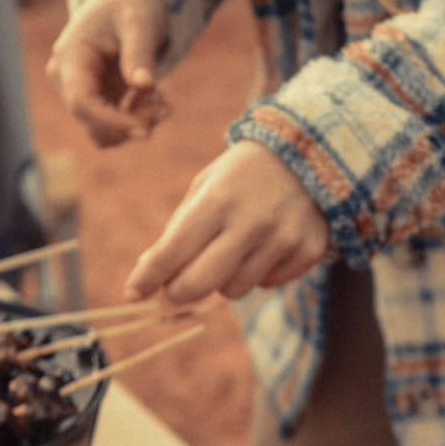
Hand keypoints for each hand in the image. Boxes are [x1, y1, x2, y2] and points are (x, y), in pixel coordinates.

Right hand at [47, 0, 171, 146]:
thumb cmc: (129, 4)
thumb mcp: (139, 22)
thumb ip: (140, 54)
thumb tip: (144, 86)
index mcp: (70, 57)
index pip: (82, 103)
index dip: (112, 122)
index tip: (147, 128)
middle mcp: (67, 78)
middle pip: (91, 122)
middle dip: (130, 124)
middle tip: (167, 107)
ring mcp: (80, 90)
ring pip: (103, 129)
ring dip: (135, 124)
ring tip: (164, 102)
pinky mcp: (96, 98)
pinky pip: (113, 123)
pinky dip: (136, 118)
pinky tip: (156, 97)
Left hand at [126, 142, 331, 303]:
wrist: (310, 152)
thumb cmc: (243, 174)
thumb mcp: (206, 186)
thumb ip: (177, 230)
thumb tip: (148, 273)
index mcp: (219, 198)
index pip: (172, 251)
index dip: (148, 277)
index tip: (133, 293)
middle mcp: (252, 221)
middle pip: (199, 284)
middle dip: (178, 291)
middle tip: (173, 288)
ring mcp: (283, 239)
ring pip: (232, 290)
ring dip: (223, 278)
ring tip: (234, 248)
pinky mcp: (307, 251)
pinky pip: (266, 284)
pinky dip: (258, 272)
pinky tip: (265, 244)